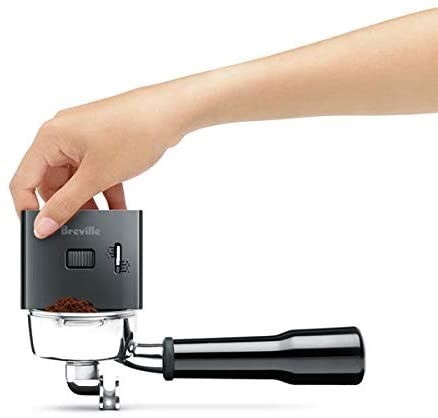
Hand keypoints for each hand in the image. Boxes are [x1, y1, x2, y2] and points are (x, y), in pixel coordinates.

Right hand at [10, 84, 189, 237]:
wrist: (170, 113)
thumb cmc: (135, 131)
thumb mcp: (96, 176)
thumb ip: (67, 203)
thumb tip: (44, 224)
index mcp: (50, 137)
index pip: (24, 180)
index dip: (29, 208)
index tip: (40, 229)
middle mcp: (63, 135)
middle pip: (52, 181)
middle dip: (66, 204)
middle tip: (80, 224)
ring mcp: (84, 138)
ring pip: (75, 178)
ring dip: (88, 198)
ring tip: (103, 216)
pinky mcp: (103, 142)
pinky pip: (94, 171)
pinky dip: (103, 188)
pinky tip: (117, 205)